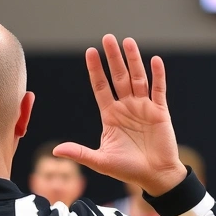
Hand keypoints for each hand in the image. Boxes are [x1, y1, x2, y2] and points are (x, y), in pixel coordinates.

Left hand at [54, 35, 184, 195]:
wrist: (154, 177)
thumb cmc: (128, 169)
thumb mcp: (100, 161)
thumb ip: (79, 152)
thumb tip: (54, 151)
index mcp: (111, 115)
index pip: (101, 87)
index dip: (95, 70)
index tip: (90, 52)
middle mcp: (126, 107)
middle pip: (118, 77)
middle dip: (113, 58)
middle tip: (107, 38)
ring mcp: (144, 107)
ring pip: (138, 78)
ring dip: (133, 60)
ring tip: (127, 42)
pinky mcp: (160, 111)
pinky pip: (159, 89)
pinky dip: (157, 75)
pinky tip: (154, 60)